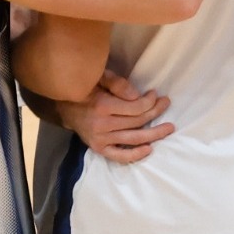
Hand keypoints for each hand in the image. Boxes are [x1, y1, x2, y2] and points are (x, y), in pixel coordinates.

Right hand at [55, 72, 173, 163]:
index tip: (155, 95)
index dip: (149, 101)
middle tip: (165, 104)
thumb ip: (117, 84)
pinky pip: (119, 156)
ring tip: (169, 128)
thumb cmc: (85, 89)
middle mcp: (102, 125)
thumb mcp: (98, 78)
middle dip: (155, 112)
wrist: (65, 108)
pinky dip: (135, 155)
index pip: (135, 108)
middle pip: (137, 122)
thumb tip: (137, 95)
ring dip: (154, 134)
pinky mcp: (99, 148)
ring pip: (133, 138)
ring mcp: (100, 139)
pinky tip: (149, 149)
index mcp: (102, 106)